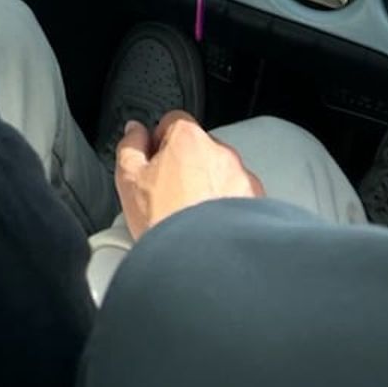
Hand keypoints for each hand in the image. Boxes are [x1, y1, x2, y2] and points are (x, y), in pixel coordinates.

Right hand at [115, 110, 265, 240]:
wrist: (204, 265)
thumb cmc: (167, 223)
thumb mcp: (129, 179)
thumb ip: (130, 146)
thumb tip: (135, 132)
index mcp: (189, 138)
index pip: (172, 121)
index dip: (159, 141)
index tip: (153, 161)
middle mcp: (221, 153)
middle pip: (198, 148)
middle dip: (185, 165)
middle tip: (169, 194)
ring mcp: (243, 178)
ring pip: (220, 174)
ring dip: (208, 187)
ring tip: (190, 217)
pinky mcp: (258, 204)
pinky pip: (238, 197)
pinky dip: (227, 208)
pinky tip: (210, 228)